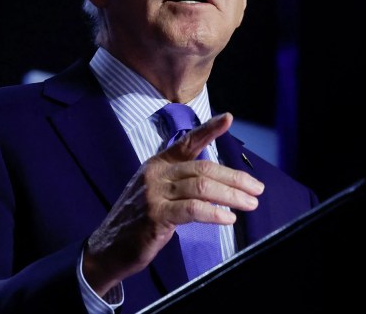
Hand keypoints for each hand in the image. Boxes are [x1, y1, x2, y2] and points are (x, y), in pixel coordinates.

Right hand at [82, 112, 264, 295]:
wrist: (109, 248)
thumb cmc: (139, 220)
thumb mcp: (158, 192)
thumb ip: (182, 181)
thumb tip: (219, 181)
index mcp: (158, 163)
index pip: (188, 141)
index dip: (209, 129)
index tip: (228, 118)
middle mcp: (156, 173)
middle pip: (204, 168)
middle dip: (235, 178)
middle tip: (257, 189)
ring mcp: (154, 194)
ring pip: (202, 187)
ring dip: (231, 196)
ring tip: (250, 204)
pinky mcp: (155, 216)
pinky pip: (192, 209)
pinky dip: (214, 213)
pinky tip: (228, 218)